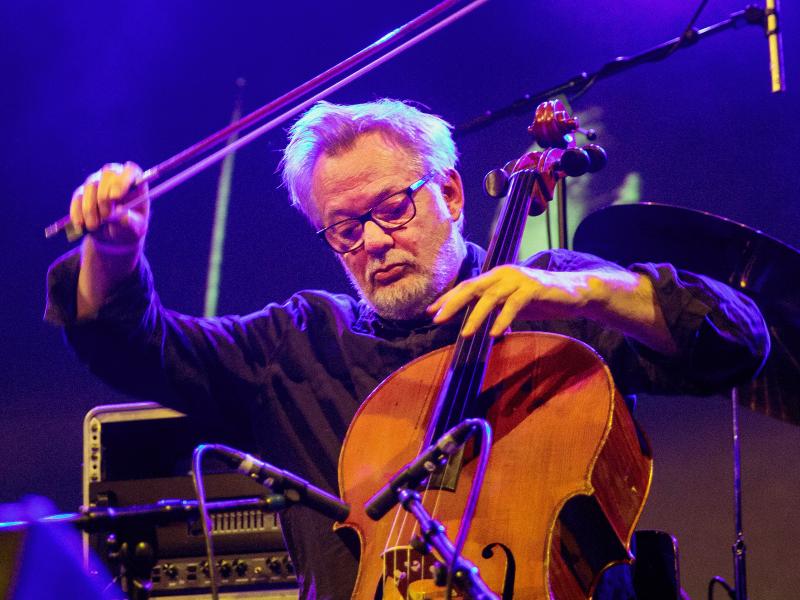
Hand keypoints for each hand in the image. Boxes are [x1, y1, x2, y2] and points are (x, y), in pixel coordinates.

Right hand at [70, 161, 148, 252]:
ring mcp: (97, 182)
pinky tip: (80, 225)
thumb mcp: (135, 229)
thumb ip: (130, 222)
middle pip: (107, 174)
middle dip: (105, 196)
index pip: (130, 171)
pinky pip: (78, 198)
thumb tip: (119, 215)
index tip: (116, 196)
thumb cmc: (130, 228)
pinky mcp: (82, 192)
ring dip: (91, 208)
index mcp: (135, 182)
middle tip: (106, 216)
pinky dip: (78, 212)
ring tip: (94, 227)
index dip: (123, 180)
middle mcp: (115, 176)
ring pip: (90, 186)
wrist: (114, 237)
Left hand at [427, 265, 597, 336]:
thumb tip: (467, 323)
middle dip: (452, 304)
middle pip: (472, 287)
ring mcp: (519, 279)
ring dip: (476, 317)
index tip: (430, 312)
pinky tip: (496, 333)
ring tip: (465, 334)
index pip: (466, 287)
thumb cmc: (540, 300)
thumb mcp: (511, 305)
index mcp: (495, 277)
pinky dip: (504, 318)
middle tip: (437, 319)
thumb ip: (492, 310)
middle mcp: (503, 274)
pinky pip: (515, 304)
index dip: (447, 299)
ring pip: (491, 297)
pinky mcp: (534, 288)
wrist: (574, 293)